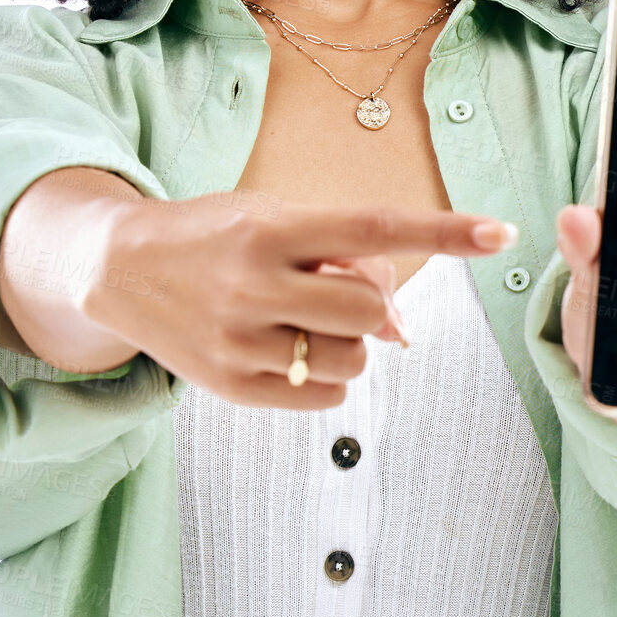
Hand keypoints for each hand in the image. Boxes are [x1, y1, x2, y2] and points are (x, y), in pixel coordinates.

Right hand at [85, 192, 517, 409]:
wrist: (117, 267)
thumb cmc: (215, 236)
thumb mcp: (272, 218)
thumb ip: (340, 259)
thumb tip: (400, 330)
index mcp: (272, 228)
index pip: (375, 228)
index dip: (443, 231)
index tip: (500, 232)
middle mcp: (255, 283)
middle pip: (371, 309)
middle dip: (371, 303)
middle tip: (333, 288)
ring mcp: (240, 340)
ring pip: (353, 359)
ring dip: (351, 342)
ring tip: (306, 319)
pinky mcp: (230, 386)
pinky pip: (325, 397)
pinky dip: (328, 376)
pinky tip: (292, 348)